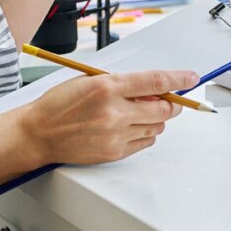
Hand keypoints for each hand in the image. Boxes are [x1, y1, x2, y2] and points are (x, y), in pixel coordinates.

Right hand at [21, 69, 197, 164]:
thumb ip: (123, 83)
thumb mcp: (90, 81)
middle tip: (169, 98)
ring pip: (157, 126)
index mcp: (108, 87)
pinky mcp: (114, 152)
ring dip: (156, 118)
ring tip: (137, 112)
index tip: (191, 78)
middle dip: (171, 102)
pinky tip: (130, 126)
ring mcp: (116, 135)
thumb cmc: (60, 104)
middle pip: (163, 107)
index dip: (179, 78)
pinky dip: (145, 133)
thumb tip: (153, 86)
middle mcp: (114, 112)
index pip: (155, 81)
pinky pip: (145, 142)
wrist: (39, 133)